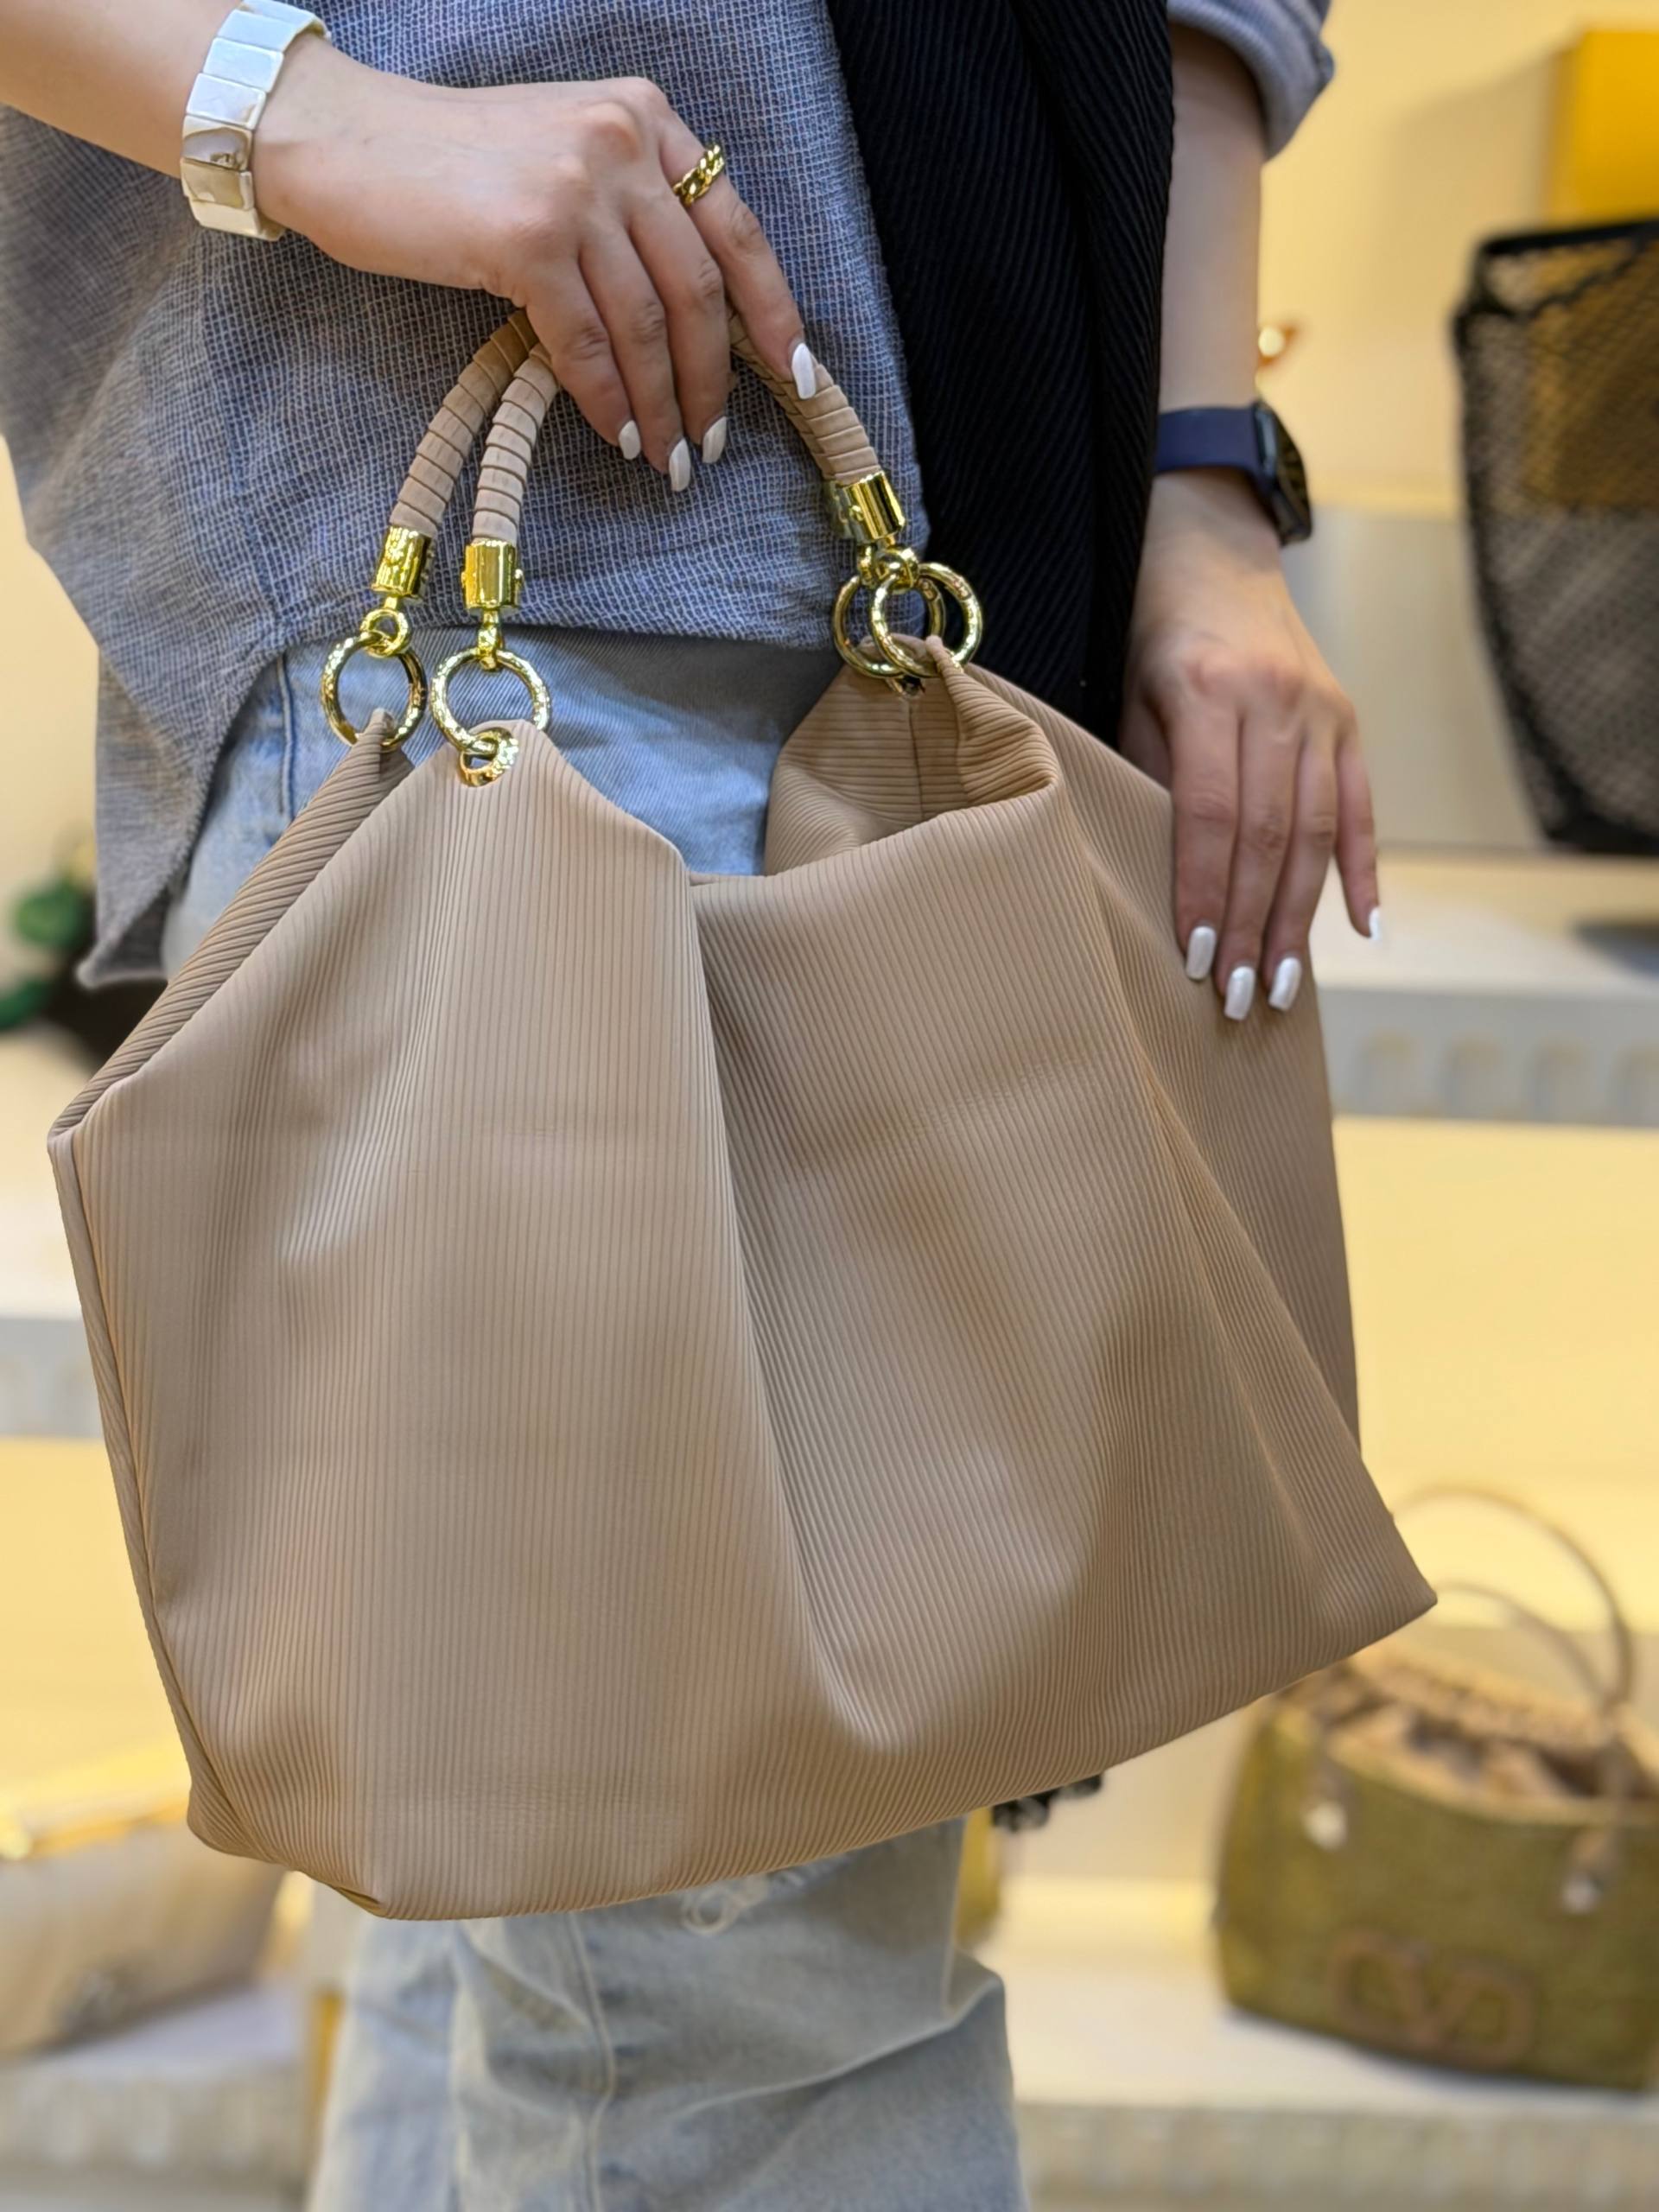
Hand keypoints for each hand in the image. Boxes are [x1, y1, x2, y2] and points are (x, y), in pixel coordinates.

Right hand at [256, 41, 812, 483]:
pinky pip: (586, 343)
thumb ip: (631, 214)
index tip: (796, 373)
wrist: (344, 141)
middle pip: (697, 289)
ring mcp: (574, 187)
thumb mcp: (564, 160)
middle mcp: (620, 141)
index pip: (735, 227)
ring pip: (646, 324)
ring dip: (663, 404)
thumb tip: (694, 324)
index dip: (772, 311)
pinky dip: (608, 401)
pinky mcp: (526, 237)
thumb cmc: (453, 168)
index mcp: (644, 117)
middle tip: (711, 444)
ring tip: (668, 458)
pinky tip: (618, 436)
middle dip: (712, 381)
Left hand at [1119, 471, 1380, 1019]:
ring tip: (1284, 986)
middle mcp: (1277, 702)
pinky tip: (1362, 930)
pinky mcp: (1349, 719)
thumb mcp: (1130, 698)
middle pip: (1270, 836)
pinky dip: (1363, 871)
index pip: (1210, 815)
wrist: (1211, 553)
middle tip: (1240, 997)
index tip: (1198, 959)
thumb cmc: (1151, 638)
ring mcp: (1322, 711)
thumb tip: (1154, 883)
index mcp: (1209, 693)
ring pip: (1316, 832)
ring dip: (1300, 917)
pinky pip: (1360, 807)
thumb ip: (1147, 779)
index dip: (1205, 891)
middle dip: (1254, 925)